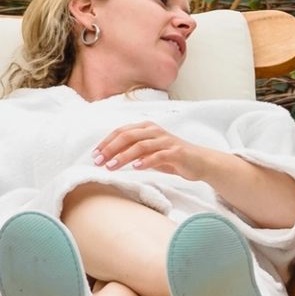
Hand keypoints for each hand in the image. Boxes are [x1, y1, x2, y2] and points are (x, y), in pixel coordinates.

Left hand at [88, 121, 209, 183]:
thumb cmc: (172, 157)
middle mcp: (155, 131)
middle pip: (127, 136)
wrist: (200, 161)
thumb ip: (133, 150)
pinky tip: (136, 168)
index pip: (121, 131)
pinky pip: (158, 155)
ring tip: (111, 167)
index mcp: (146, 128)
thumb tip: (108, 158)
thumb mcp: (149, 152)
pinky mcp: (176, 152)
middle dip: (110, 149)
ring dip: (123, 156)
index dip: (106, 143)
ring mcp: (166, 141)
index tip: (94, 155)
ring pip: (140, 146)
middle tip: (98, 162)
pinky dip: (145, 162)